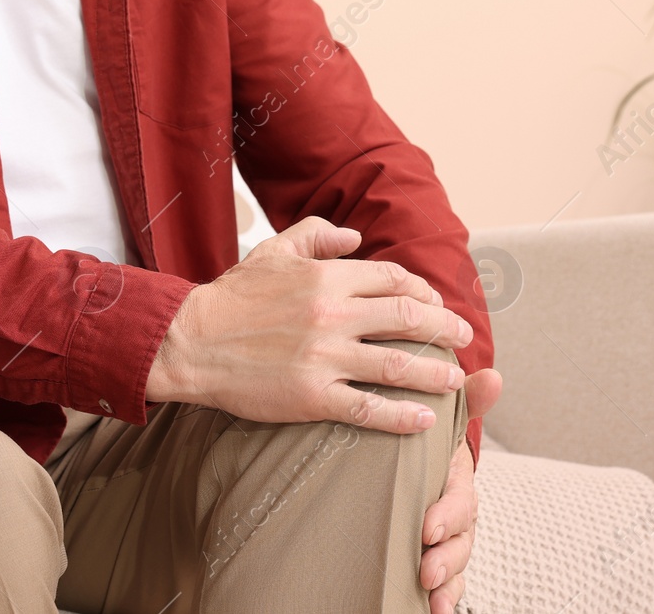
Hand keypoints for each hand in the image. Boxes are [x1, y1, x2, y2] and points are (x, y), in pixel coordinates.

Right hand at [146, 216, 474, 434]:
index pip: (393, 279)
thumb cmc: (232, 298)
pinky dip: (401, 415)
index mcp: (326, 277)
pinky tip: (423, 419)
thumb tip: (355, 236)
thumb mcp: (273, 251)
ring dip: (434, 372)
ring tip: (454, 379)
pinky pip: (368, 409)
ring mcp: (324, 358)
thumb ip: (317, 234)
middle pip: (407, 319)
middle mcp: (332, 314)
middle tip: (462, 337)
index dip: (422, 291)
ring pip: (397, 365)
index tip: (435, 304)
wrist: (190, 342)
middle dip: (444, 328)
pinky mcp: (312, 396)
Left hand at [420, 367, 501, 611]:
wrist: (402, 450)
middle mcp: (456, 512)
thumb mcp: (439, 415)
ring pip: (456, 564)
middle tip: (425, 569)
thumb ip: (466, 400)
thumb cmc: (423, 434)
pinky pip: (446, 582)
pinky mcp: (430, 553)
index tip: (426, 527)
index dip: (448, 515)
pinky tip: (434, 611)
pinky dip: (445, 598)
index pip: (462, 501)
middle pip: (462, 540)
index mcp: (456, 479)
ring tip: (431, 596)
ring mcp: (445, 536)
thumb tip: (494, 376)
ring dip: (448, 583)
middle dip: (447, 557)